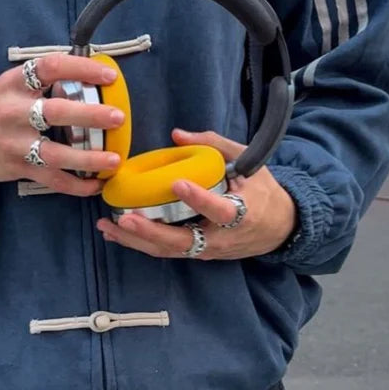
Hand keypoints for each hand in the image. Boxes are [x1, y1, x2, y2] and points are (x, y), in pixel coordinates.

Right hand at [0, 54, 125, 196]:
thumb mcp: (8, 85)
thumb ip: (40, 83)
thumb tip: (87, 77)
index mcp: (15, 83)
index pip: (50, 68)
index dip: (81, 69)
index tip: (109, 75)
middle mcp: (13, 111)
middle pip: (56, 112)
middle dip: (90, 115)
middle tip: (118, 117)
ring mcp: (14, 142)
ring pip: (55, 153)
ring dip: (88, 158)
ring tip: (114, 160)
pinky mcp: (16, 167)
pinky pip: (50, 179)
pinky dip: (75, 185)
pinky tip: (95, 185)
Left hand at [97, 130, 296, 259]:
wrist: (280, 228)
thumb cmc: (263, 191)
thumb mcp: (249, 162)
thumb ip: (214, 145)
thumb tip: (176, 135)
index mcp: (243, 212)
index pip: (220, 210)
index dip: (199, 199)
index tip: (177, 184)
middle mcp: (222, 238)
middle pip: (184, 241)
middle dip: (152, 232)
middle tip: (125, 219)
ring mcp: (208, 250)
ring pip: (169, 251)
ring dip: (137, 241)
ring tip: (108, 227)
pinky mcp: (197, 254)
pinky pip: (166, 252)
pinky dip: (140, 244)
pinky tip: (116, 234)